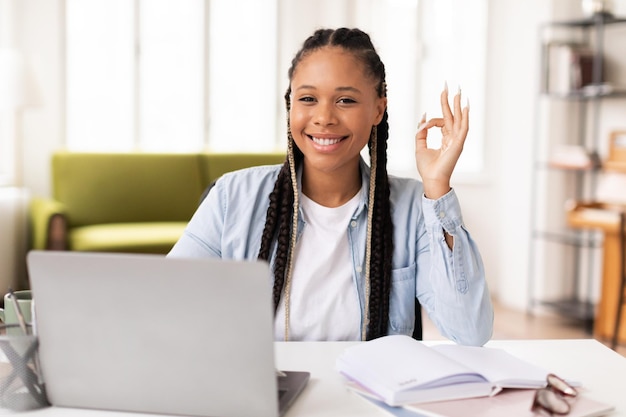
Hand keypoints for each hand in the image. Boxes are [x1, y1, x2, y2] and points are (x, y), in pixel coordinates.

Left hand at [414, 84, 468, 198]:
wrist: (431, 179)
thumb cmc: (427, 167)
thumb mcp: (419, 146)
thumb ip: (421, 132)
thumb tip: (423, 117)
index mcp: (446, 139)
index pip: (441, 122)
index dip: (431, 121)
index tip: (423, 125)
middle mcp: (453, 138)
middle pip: (452, 116)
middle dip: (450, 101)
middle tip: (449, 86)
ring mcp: (456, 140)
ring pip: (458, 119)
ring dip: (458, 105)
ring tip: (458, 92)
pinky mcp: (458, 144)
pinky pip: (463, 128)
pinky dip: (465, 118)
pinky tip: (465, 107)